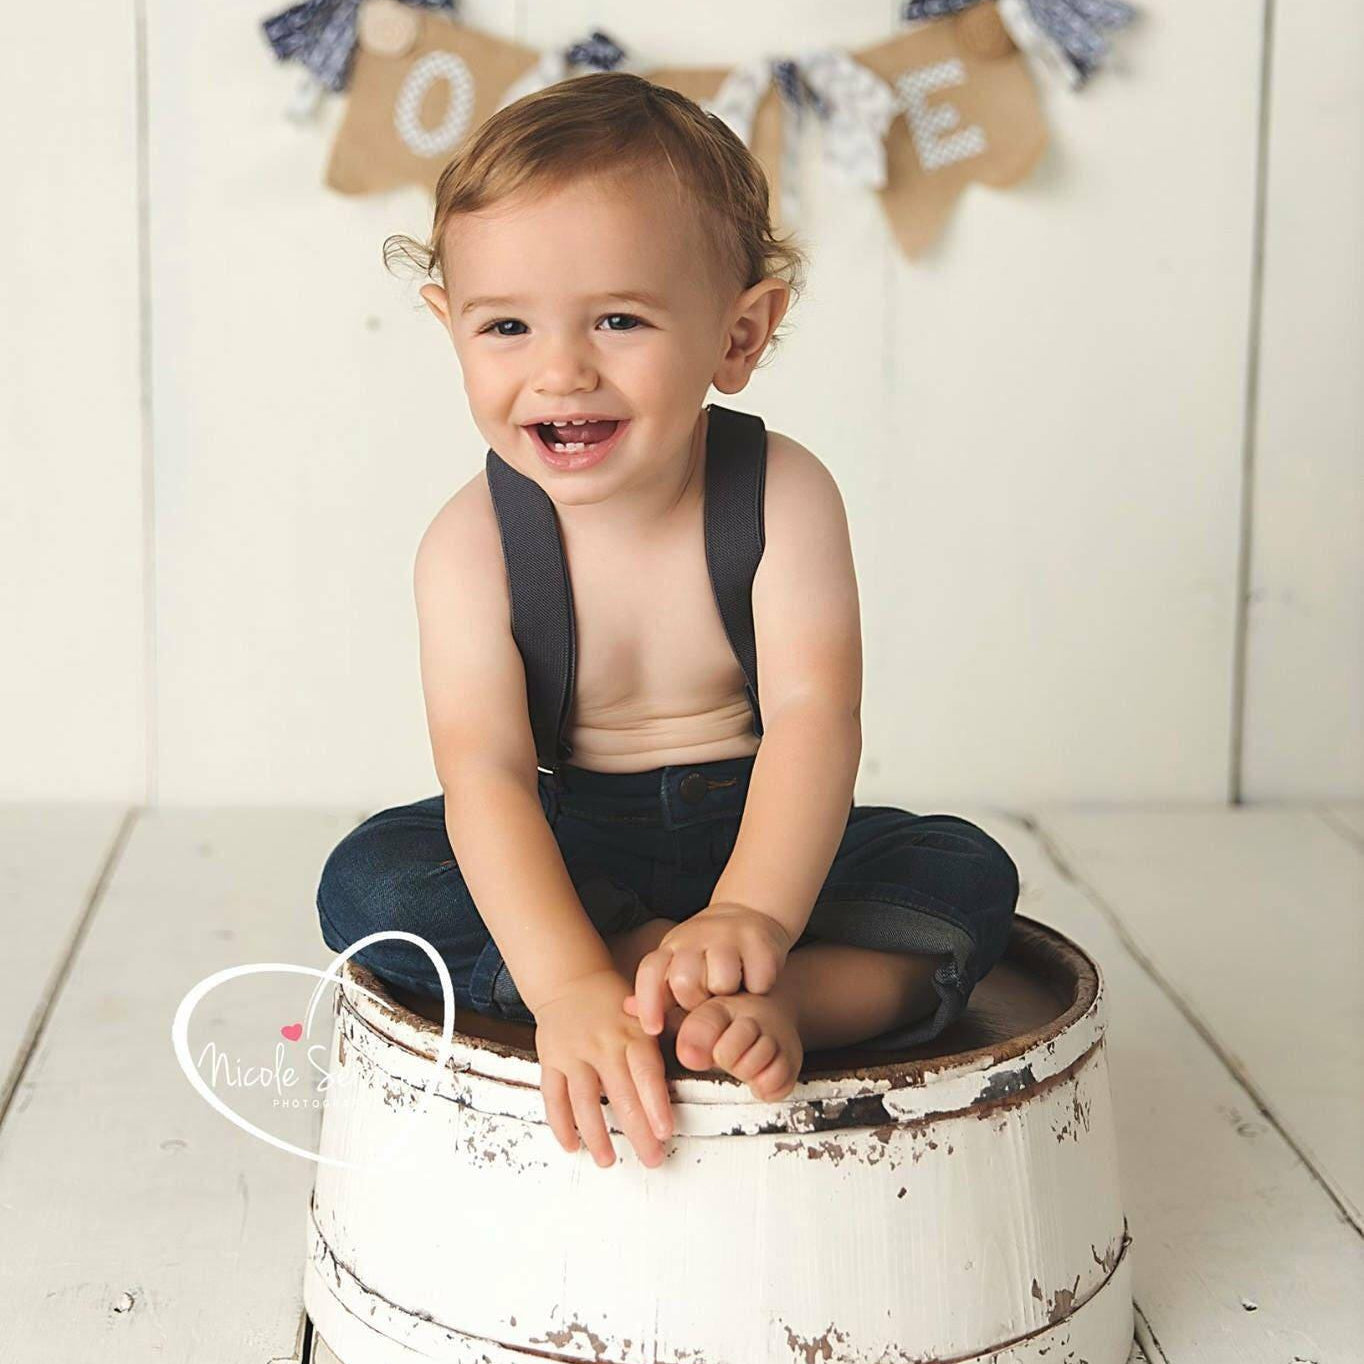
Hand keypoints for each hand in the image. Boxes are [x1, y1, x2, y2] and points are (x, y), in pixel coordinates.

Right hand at [532, 967, 672, 1168]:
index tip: (665, 1132)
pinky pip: (553, 1096)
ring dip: (596, 1134)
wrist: (570, 978)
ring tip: (609, 1161)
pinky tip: (572, 1145)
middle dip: (637, 1131)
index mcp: (631, 1032)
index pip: (645, 1072)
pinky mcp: (550, 1059)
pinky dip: (560, 1124)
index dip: (655, 1104)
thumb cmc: (614, 1001)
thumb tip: (692, 1058)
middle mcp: (602, 1044)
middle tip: (651, 1160)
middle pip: (620, 1094)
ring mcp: (573, 1053)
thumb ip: (659, 1037)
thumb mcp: (643, 1008)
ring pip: (584, 1100)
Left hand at [623, 901, 793, 1038]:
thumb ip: (660, 993)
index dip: (648, 1003)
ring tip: (733, 987)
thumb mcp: (680, 967)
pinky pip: (757, 980)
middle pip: (685, 982)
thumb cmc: (709, 955)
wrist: (749, 913)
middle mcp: (695, 935)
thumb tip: (627, 1009)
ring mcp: (728, 934)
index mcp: (672, 945)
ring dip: (730, 992)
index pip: (651, 971)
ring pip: (721, 981)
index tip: (653, 1029)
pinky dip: (758, 986)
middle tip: (708, 997)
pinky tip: (755, 978)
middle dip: (696, 1000)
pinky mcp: (759, 940)